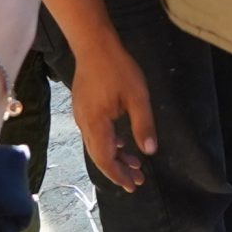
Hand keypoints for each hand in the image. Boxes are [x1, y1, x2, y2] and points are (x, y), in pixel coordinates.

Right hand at [72, 40, 155, 191]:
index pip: (105, 159)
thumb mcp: (138, 97)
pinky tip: (121, 144)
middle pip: (100, 155)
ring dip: (115, 157)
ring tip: (134, 165)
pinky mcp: (84, 108)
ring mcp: (82, 116)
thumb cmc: (118, 69)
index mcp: (96, 124)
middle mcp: (84, 124)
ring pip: (97, 145)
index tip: (133, 185)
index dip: (118, 175)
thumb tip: (149, 151)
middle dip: (118, 170)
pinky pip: (96, 134)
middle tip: (137, 181)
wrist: (94, 46)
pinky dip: (109, 143)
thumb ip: (143, 125)